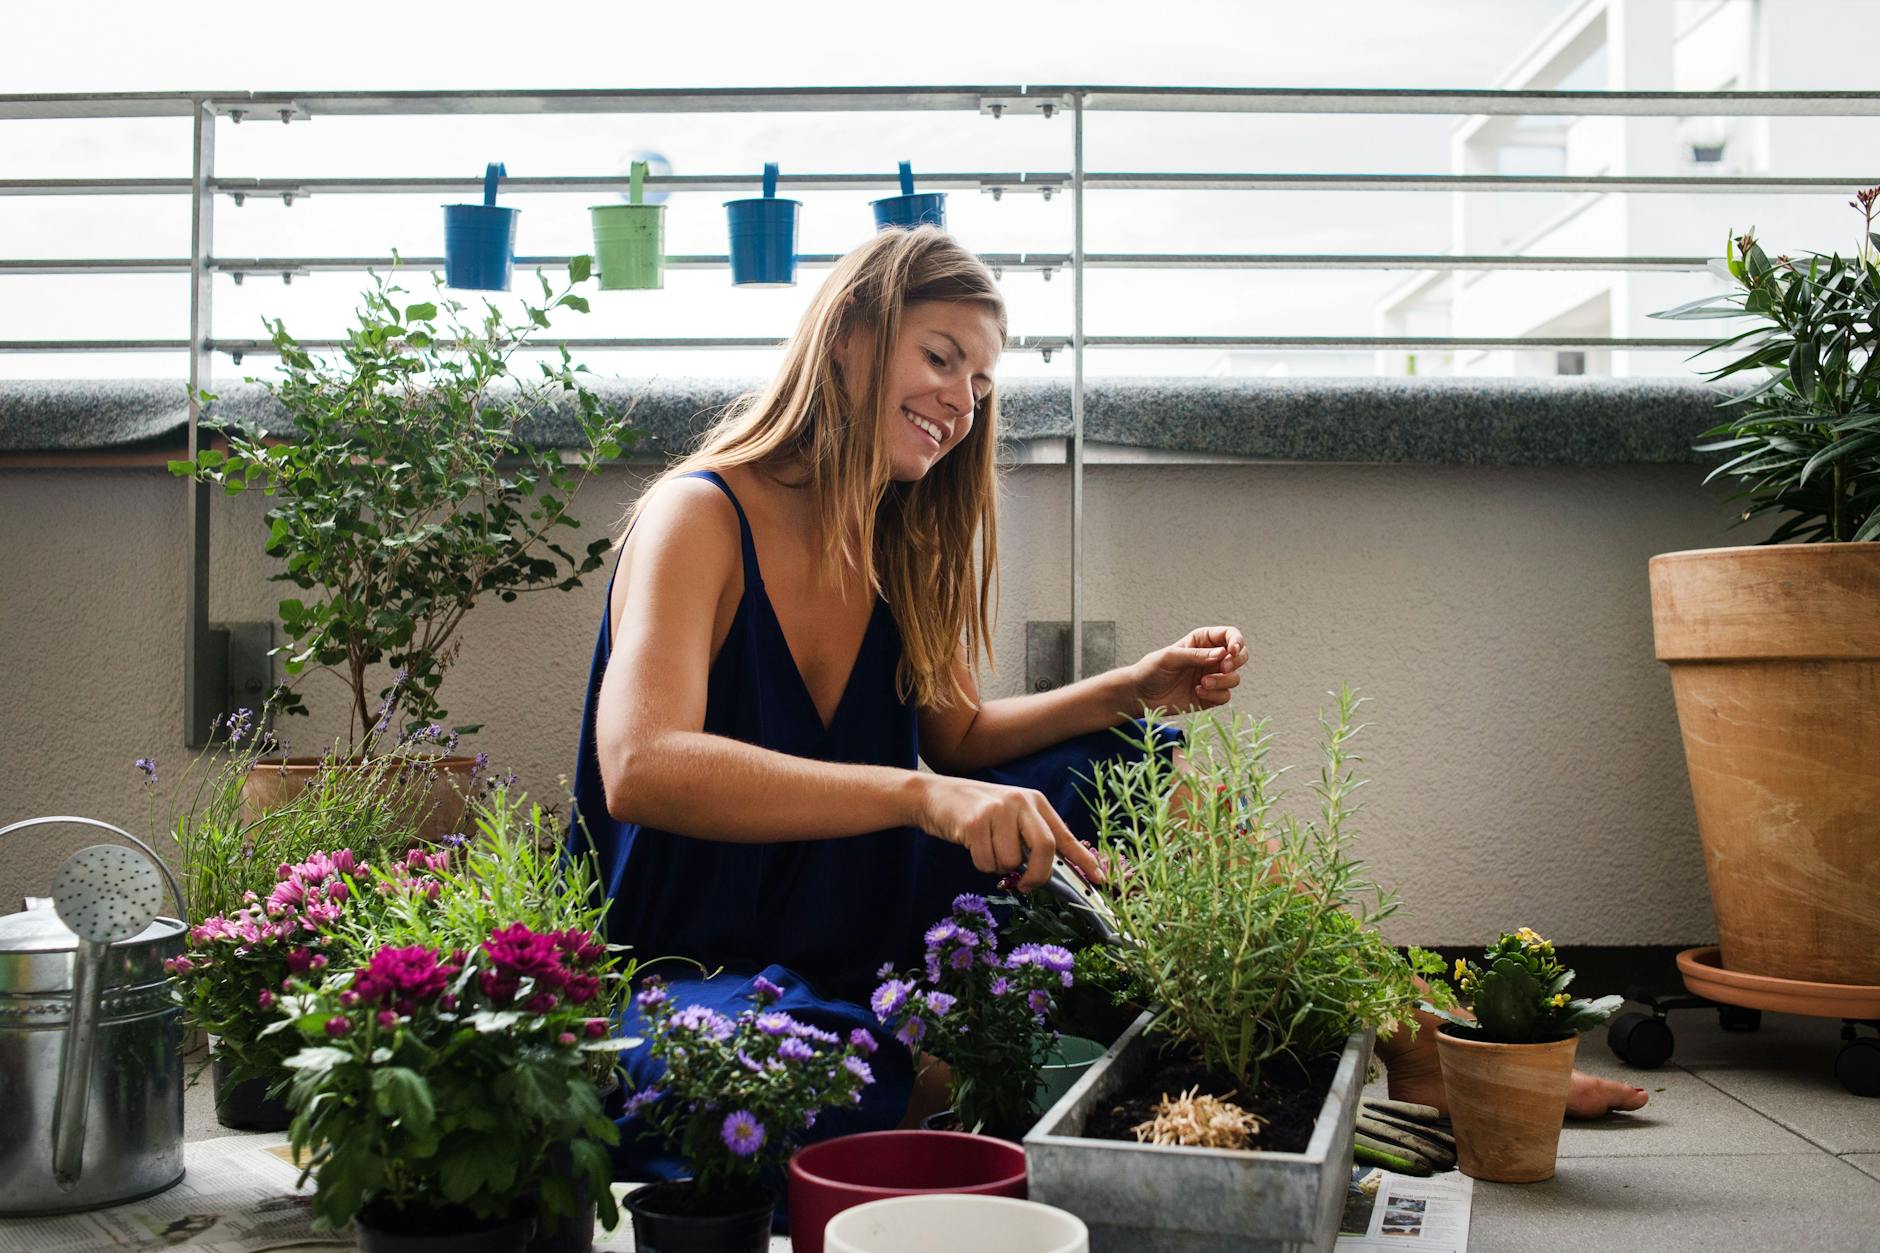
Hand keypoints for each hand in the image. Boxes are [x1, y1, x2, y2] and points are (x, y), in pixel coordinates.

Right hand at [912, 774, 1102, 891]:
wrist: (933, 795)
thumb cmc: (975, 812)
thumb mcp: (1010, 816)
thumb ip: (1030, 837)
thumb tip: (1052, 871)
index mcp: (1034, 801)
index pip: (1065, 835)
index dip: (1083, 860)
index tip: (1099, 879)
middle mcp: (1020, 802)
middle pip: (1045, 849)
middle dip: (1038, 875)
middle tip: (1027, 885)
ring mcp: (998, 810)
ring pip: (1012, 862)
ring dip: (998, 867)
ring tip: (986, 847)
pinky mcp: (975, 823)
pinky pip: (987, 863)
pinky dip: (980, 864)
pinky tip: (971, 845)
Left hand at [1130, 626, 1248, 713]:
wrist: (1140, 694)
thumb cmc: (1151, 669)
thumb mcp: (1170, 657)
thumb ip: (1195, 655)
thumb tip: (1222, 654)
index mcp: (1202, 641)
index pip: (1229, 635)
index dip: (1236, 641)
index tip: (1232, 651)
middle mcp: (1211, 658)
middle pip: (1240, 656)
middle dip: (1236, 662)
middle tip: (1222, 668)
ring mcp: (1212, 677)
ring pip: (1234, 678)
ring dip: (1223, 681)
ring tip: (1202, 683)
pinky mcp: (1210, 696)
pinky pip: (1225, 696)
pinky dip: (1216, 695)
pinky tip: (1198, 692)